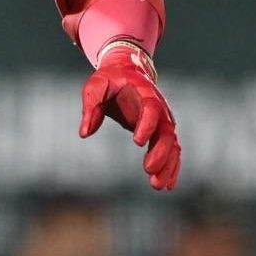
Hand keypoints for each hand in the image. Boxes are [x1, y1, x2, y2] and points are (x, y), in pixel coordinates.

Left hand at [79, 41, 181, 190]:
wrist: (126, 71)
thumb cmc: (110, 79)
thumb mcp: (95, 86)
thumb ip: (91, 107)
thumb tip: (84, 133)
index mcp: (145, 92)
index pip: (152, 108)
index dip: (147, 125)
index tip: (137, 142)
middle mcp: (160, 108)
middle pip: (167, 131)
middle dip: (160, 152)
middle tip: (148, 169)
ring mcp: (163, 121)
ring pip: (172, 144)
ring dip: (168, 165)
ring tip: (158, 185)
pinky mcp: (160, 132)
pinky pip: (171, 150)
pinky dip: (171, 167)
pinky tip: (166, 184)